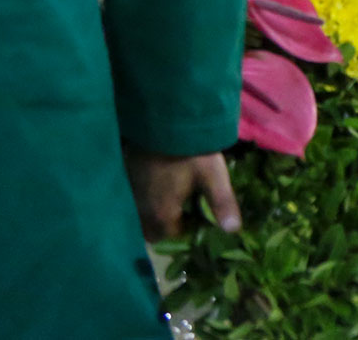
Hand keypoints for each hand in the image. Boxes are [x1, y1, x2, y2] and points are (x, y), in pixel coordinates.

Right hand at [125, 150, 240, 240]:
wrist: (163, 122)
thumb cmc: (191, 151)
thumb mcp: (213, 175)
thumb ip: (222, 203)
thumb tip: (233, 230)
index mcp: (162, 213)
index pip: (171, 235)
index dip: (186, 228)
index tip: (197, 214)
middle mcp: (140, 210)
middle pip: (151, 230)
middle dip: (166, 225)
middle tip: (184, 206)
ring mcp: (129, 195)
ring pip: (139, 217)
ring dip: (153, 213)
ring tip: (172, 195)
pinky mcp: (124, 181)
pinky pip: (132, 201)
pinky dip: (143, 200)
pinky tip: (158, 184)